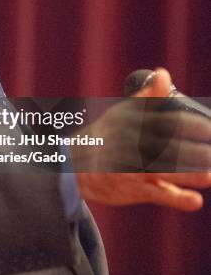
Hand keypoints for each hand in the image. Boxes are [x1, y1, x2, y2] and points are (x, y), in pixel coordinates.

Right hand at [75, 68, 210, 209]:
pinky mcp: (133, 188)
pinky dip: (177, 199)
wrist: (77, 164)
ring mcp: (133, 167)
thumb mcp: (124, 110)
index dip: (194, 125)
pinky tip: (195, 200)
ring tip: (210, 174)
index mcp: (136, 121)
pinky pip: (158, 194)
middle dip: (198, 151)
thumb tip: (164, 73)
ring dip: (193, 174)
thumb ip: (150, 96)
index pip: (170, 121)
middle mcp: (135, 143)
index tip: (208, 127)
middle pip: (173, 147)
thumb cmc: (109, 134)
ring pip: (168, 171)